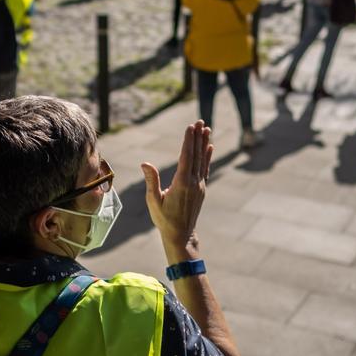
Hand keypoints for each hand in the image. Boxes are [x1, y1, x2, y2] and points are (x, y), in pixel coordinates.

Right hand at [141, 121, 213, 249]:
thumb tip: (145, 163)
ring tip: (207, 129)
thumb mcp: (153, 200)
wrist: (181, 234)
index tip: (190, 127)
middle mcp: (193, 182)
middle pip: (196, 155)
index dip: (188, 141)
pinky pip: (205, 168)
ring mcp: (200, 185)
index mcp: (181, 183)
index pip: (186, 157)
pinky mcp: (201, 189)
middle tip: (200, 121)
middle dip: (197, 137)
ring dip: (204, 143)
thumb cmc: (163, 218)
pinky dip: (207, 157)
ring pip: (202, 160)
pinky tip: (210, 147)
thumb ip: (152, 181)